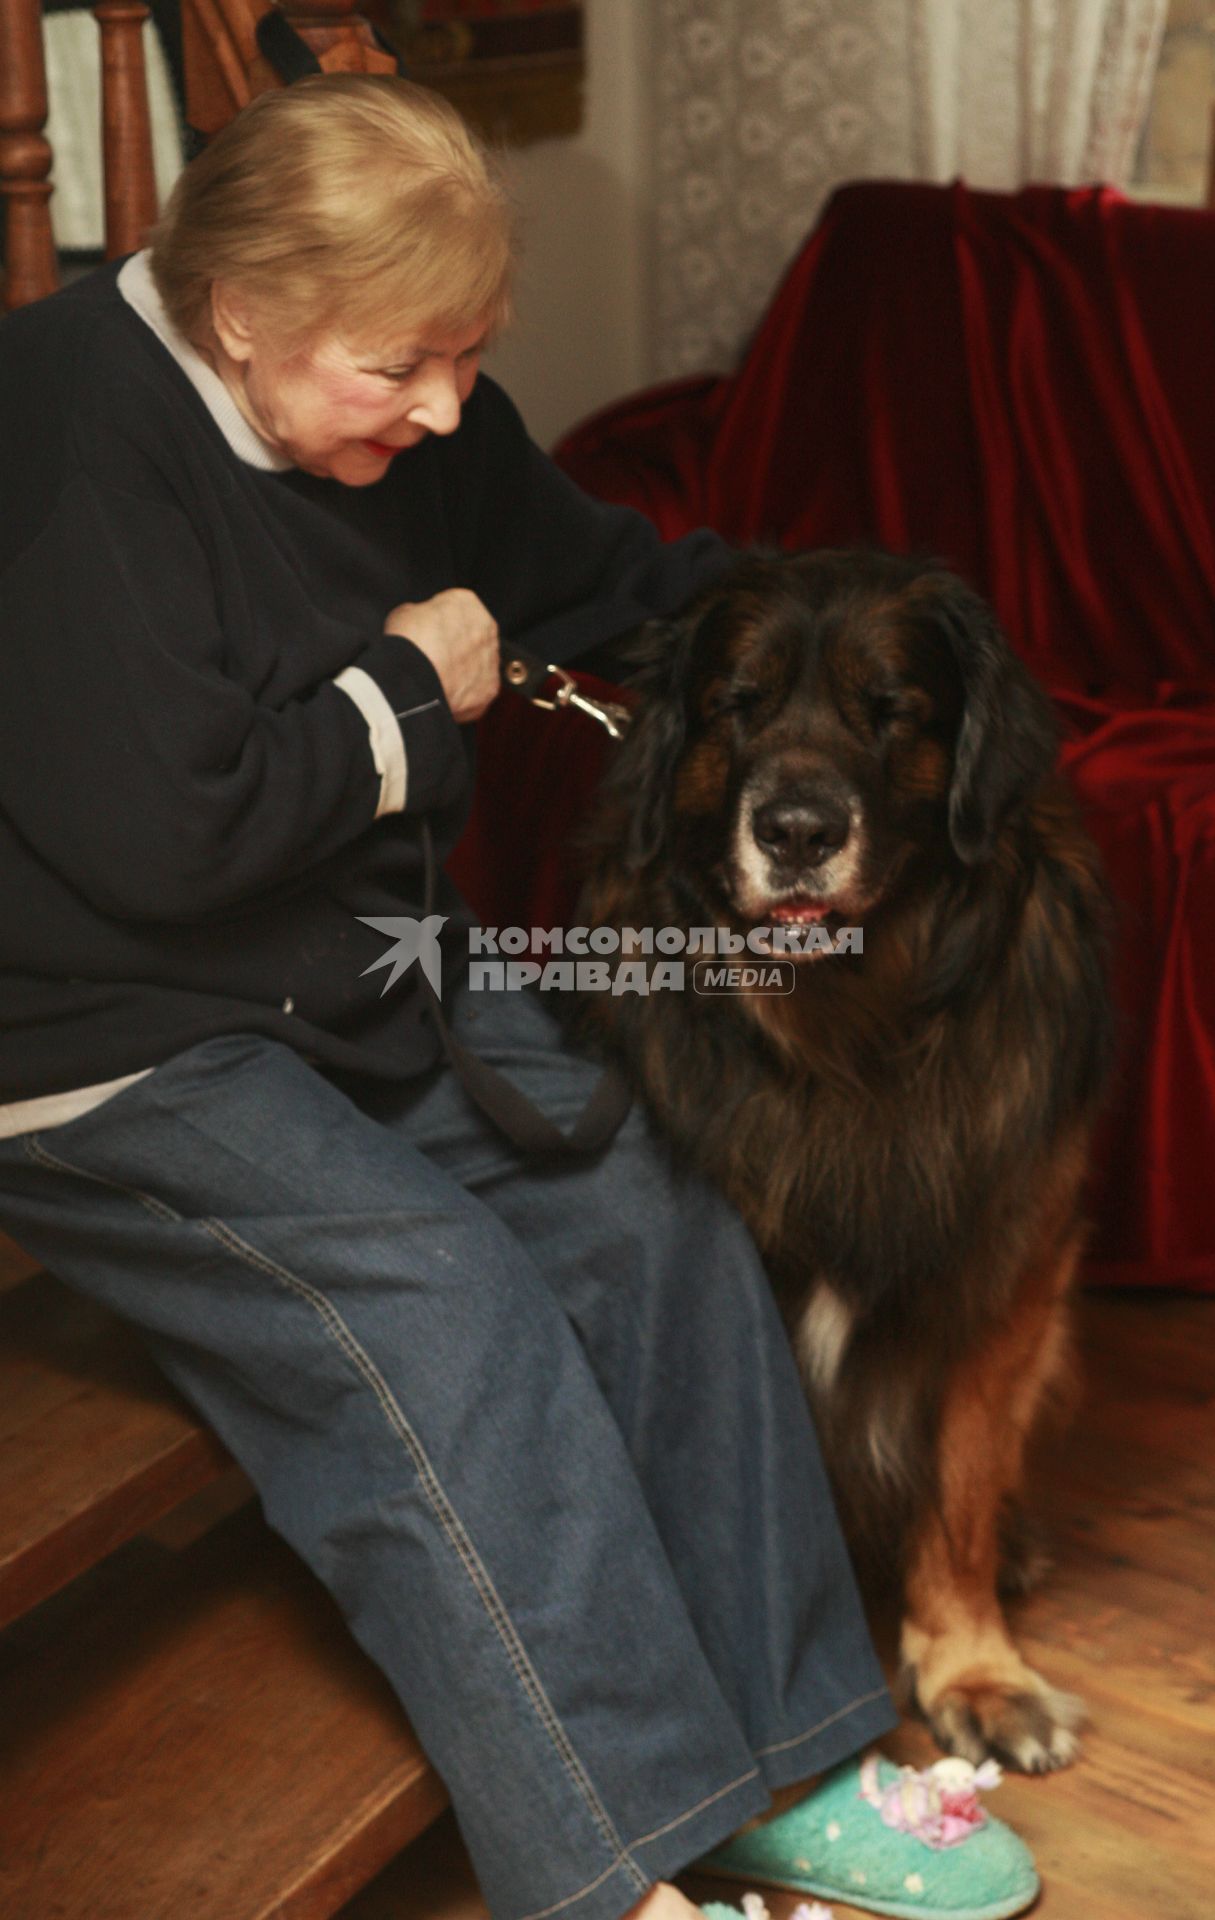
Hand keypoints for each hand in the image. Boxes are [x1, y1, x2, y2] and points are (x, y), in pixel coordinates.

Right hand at [384, 589, 500, 724]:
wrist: (415, 680)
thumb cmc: (409, 643)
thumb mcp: (404, 613)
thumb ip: (420, 615)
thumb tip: (419, 623)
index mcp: (467, 603)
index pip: (457, 608)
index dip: (440, 622)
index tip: (428, 632)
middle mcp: (487, 629)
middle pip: (473, 635)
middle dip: (457, 644)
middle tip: (434, 656)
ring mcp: (491, 660)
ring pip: (478, 662)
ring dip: (464, 668)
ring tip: (439, 677)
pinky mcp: (490, 688)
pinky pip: (478, 689)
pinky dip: (465, 692)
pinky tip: (446, 692)